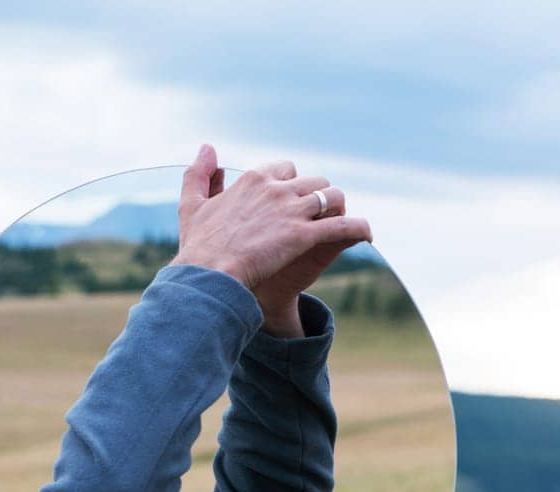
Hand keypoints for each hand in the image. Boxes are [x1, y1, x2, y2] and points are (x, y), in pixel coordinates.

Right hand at [169, 144, 370, 316]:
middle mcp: (276, 189)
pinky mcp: (305, 236)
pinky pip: (344, 225)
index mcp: (254, 179)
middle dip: (318, 195)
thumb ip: (200, 174)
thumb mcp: (193, 205)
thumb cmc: (198, 246)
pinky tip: (367, 235)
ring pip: (332, 196)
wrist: (209, 275)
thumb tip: (206, 148)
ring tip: (340, 221)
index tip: (290, 200)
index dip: (291, 184)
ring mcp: (293, 211)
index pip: (286, 169)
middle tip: (318, 215)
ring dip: (339, 208)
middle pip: (313, 181)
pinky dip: (359, 228)